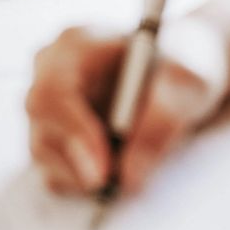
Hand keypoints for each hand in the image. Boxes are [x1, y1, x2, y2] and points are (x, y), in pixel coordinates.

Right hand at [26, 19, 227, 195]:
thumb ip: (161, 119)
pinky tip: (113, 171)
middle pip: (41, 120)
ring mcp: (47, 102)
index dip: (74, 130)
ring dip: (82, 174)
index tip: (104, 167)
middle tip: (110, 186)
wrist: (179, 74)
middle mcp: (50, 69)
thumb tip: (128, 174)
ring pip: (43, 150)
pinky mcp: (52, 134)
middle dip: (74, 160)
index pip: (54, 89)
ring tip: (126, 173)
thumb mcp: (188, 81)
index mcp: (76, 44)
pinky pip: (52, 169)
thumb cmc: (182, 64)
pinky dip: (81, 182)